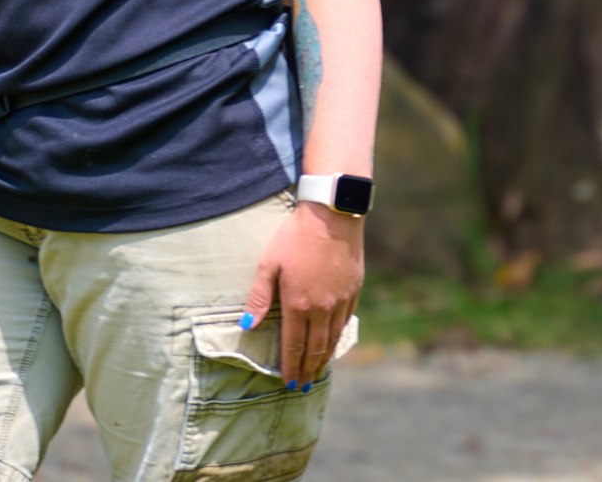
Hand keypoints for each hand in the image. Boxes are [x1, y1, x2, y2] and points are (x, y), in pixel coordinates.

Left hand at [241, 199, 363, 388]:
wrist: (332, 215)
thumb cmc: (295, 237)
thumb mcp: (269, 263)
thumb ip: (259, 297)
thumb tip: (247, 326)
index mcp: (299, 305)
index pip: (294, 346)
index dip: (291, 367)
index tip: (289, 383)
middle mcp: (322, 309)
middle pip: (315, 349)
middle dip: (308, 370)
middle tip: (302, 386)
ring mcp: (341, 300)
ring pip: (333, 338)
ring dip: (324, 358)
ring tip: (317, 370)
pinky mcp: (354, 290)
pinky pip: (346, 321)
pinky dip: (338, 336)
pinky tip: (334, 341)